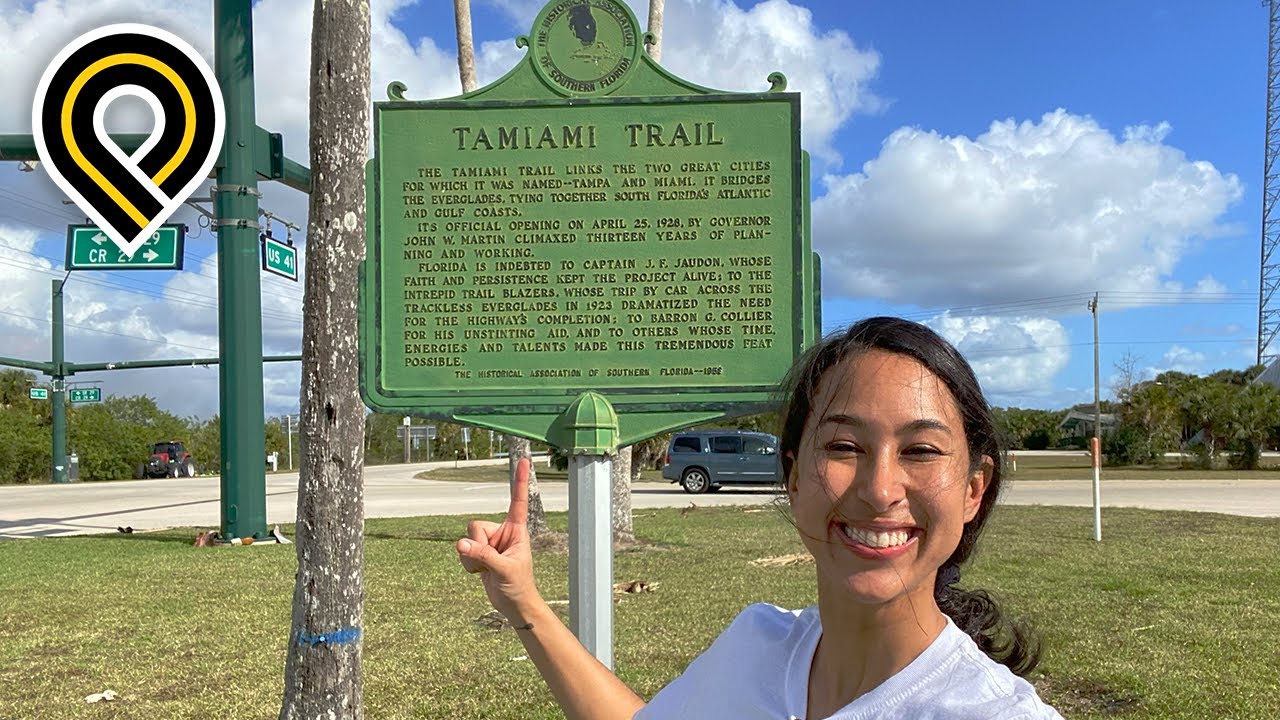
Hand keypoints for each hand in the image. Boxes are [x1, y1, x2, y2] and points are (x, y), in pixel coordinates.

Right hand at [457, 457, 539, 620]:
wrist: (513, 605)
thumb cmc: (519, 587)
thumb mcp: (504, 570)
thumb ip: (483, 556)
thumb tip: (461, 544)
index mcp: (517, 530)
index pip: (518, 501)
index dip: (520, 481)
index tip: (525, 460)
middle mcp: (502, 532)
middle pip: (476, 525)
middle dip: (478, 545)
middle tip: (492, 562)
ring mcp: (490, 542)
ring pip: (466, 539)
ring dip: (472, 558)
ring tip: (488, 570)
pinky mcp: (479, 553)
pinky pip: (462, 551)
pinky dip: (468, 565)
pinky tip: (481, 572)